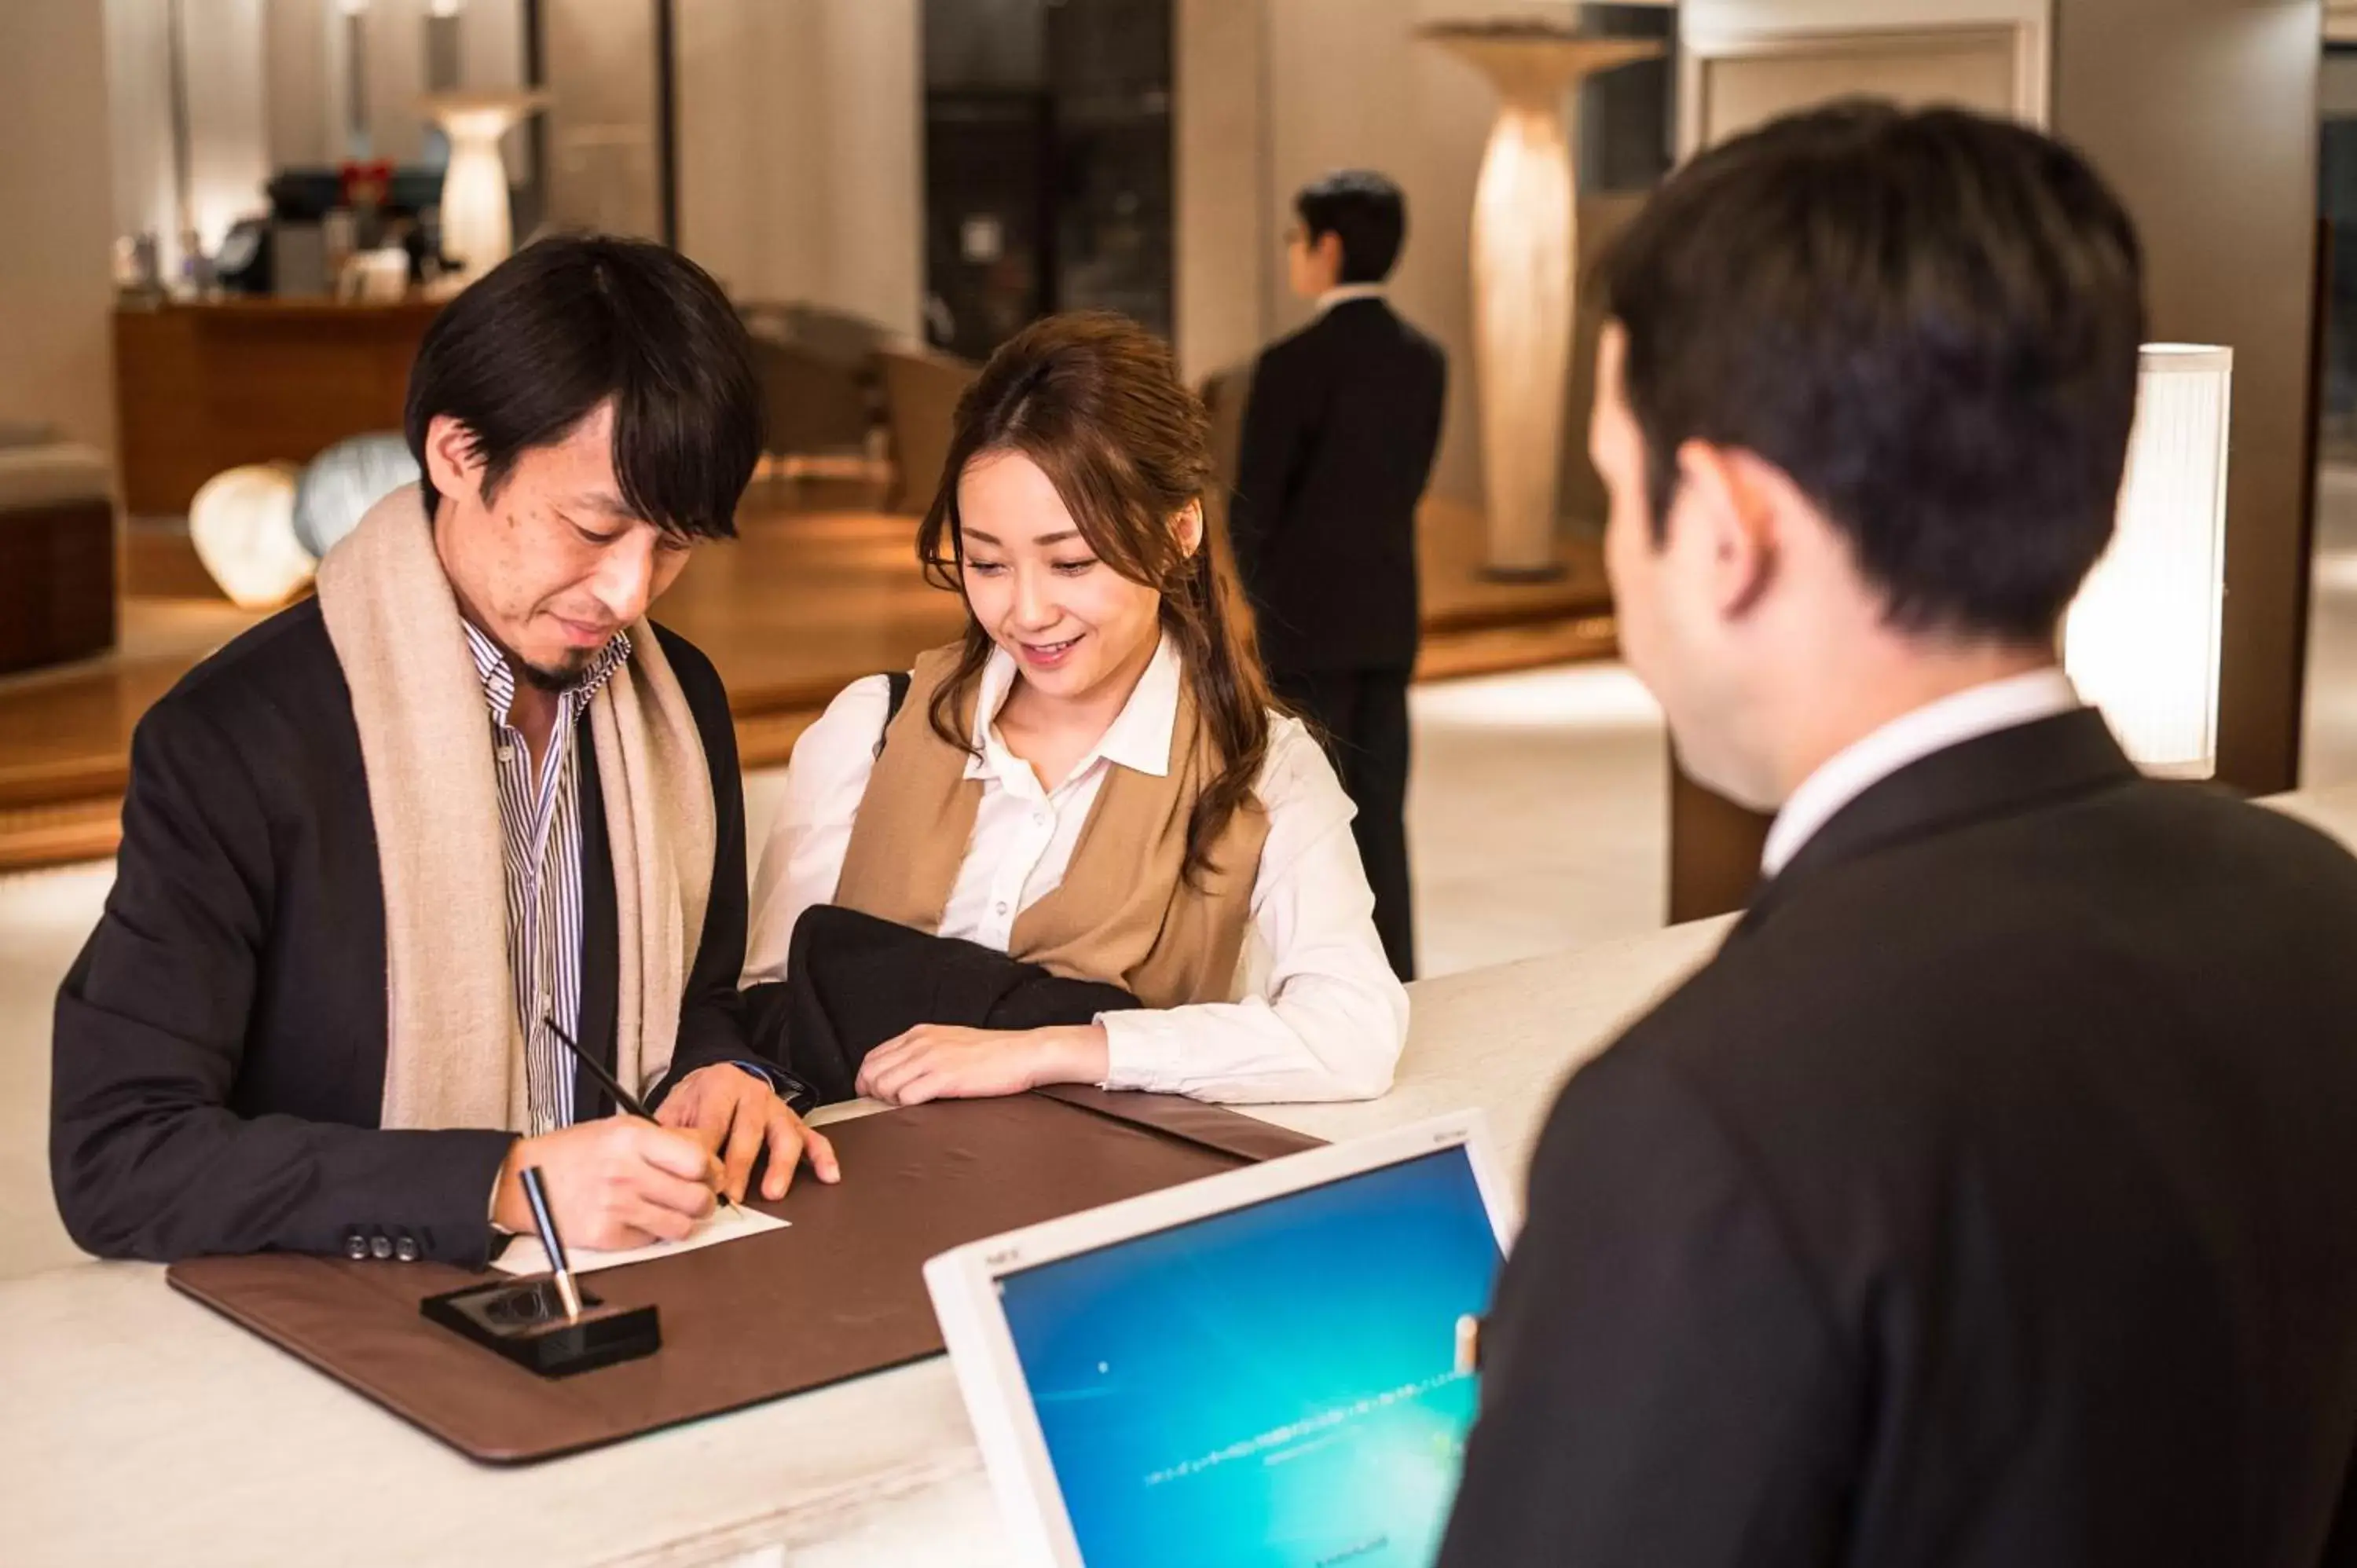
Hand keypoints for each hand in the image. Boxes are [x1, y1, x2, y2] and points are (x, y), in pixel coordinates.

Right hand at [494, 1118, 720, 1250]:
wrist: (522, 1181)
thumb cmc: (574, 1152)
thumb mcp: (619, 1129)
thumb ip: (663, 1140)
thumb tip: (706, 1156)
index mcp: (633, 1138)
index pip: (698, 1160)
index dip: (711, 1171)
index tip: (709, 1174)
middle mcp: (627, 1172)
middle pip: (696, 1198)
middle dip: (705, 1201)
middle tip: (698, 1198)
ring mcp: (616, 1207)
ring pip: (680, 1226)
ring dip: (683, 1222)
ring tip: (672, 1212)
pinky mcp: (606, 1236)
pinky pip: (651, 1241)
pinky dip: (652, 1234)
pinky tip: (640, 1220)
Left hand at [655, 1064, 840, 1202]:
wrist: (718, 1078)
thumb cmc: (696, 1101)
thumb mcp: (674, 1108)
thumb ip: (669, 1133)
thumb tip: (663, 1163)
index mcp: (720, 1086)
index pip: (715, 1121)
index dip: (708, 1152)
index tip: (700, 1180)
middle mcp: (752, 1093)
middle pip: (750, 1129)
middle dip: (741, 1165)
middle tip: (732, 1196)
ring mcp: (777, 1108)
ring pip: (785, 1135)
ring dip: (780, 1165)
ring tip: (772, 1192)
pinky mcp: (794, 1121)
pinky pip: (813, 1137)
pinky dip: (823, 1156)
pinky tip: (829, 1175)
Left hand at [855, 1024, 1108, 1107]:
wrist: (1024, 1053)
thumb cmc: (993, 1053)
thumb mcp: (951, 1042)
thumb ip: (924, 1051)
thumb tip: (903, 1071)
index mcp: (920, 1033)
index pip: (873, 1056)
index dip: (867, 1080)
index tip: (875, 1094)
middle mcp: (921, 1043)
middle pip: (872, 1072)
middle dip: (873, 1094)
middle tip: (889, 1105)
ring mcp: (932, 1059)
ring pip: (884, 1085)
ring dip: (889, 1101)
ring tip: (908, 1106)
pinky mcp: (945, 1077)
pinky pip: (906, 1097)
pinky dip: (906, 1107)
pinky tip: (923, 1107)